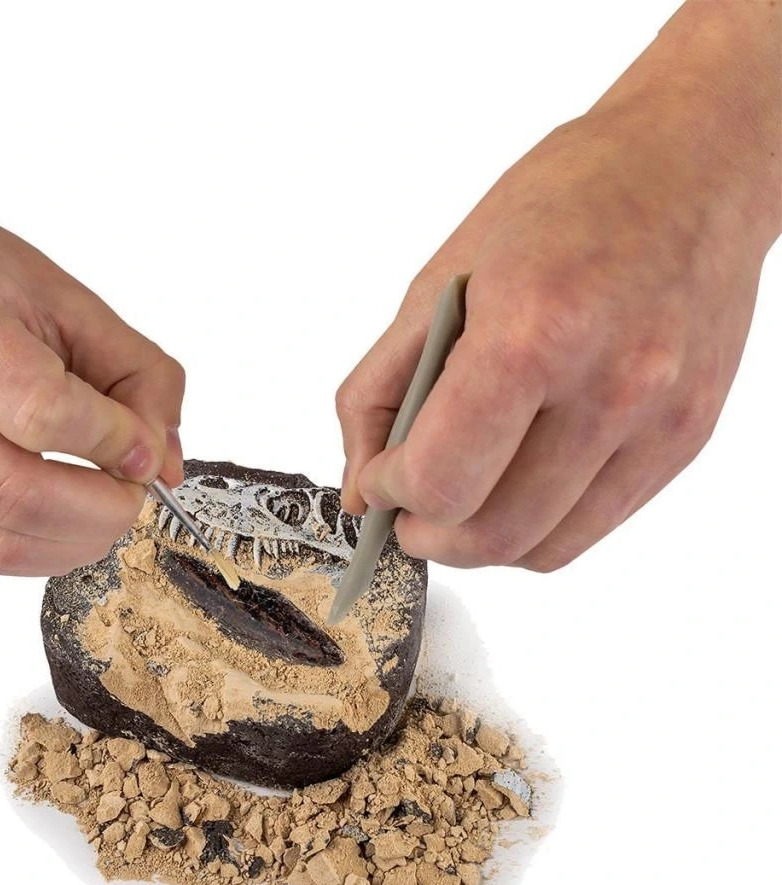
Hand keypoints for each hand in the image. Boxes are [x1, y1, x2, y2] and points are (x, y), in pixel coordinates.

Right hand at [0, 198, 184, 574]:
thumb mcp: (74, 301)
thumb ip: (141, 378)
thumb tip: (164, 466)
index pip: (40, 412)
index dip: (112, 442)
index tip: (144, 448)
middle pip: (17, 493)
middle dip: (103, 510)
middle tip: (136, 493)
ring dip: (77, 541)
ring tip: (109, 512)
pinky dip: (41, 552)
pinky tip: (69, 525)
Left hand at [337, 68, 776, 570]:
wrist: (692, 168)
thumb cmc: (565, 203)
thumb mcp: (439, 281)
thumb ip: (380, 391)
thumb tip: (361, 487)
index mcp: (533, 335)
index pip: (442, 479)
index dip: (392, 495)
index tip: (381, 482)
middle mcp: (609, 388)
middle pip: (493, 535)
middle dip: (429, 537)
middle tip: (408, 513)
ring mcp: (658, 421)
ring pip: (543, 549)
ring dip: (481, 543)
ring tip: (461, 498)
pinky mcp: (686, 438)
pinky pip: (592, 527)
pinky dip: (537, 525)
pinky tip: (517, 481)